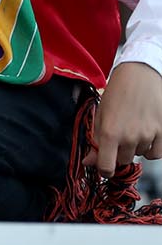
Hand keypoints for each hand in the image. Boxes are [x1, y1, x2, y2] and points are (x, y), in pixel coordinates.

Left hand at [85, 62, 161, 176]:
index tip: (104, 165)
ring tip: (133, 128)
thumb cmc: (117, 93)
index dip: (104, 169)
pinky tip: (147, 136)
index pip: (106, 167)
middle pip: (123, 160)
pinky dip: (152, 149)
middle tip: (119, 135)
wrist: (139, 75)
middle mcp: (130, 137)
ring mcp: (149, 135)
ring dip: (136, 147)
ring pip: (140, 155)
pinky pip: (157, 154)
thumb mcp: (100, 115)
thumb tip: (89, 162)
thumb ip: (96, 140)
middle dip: (119, 152)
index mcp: (110, 133)